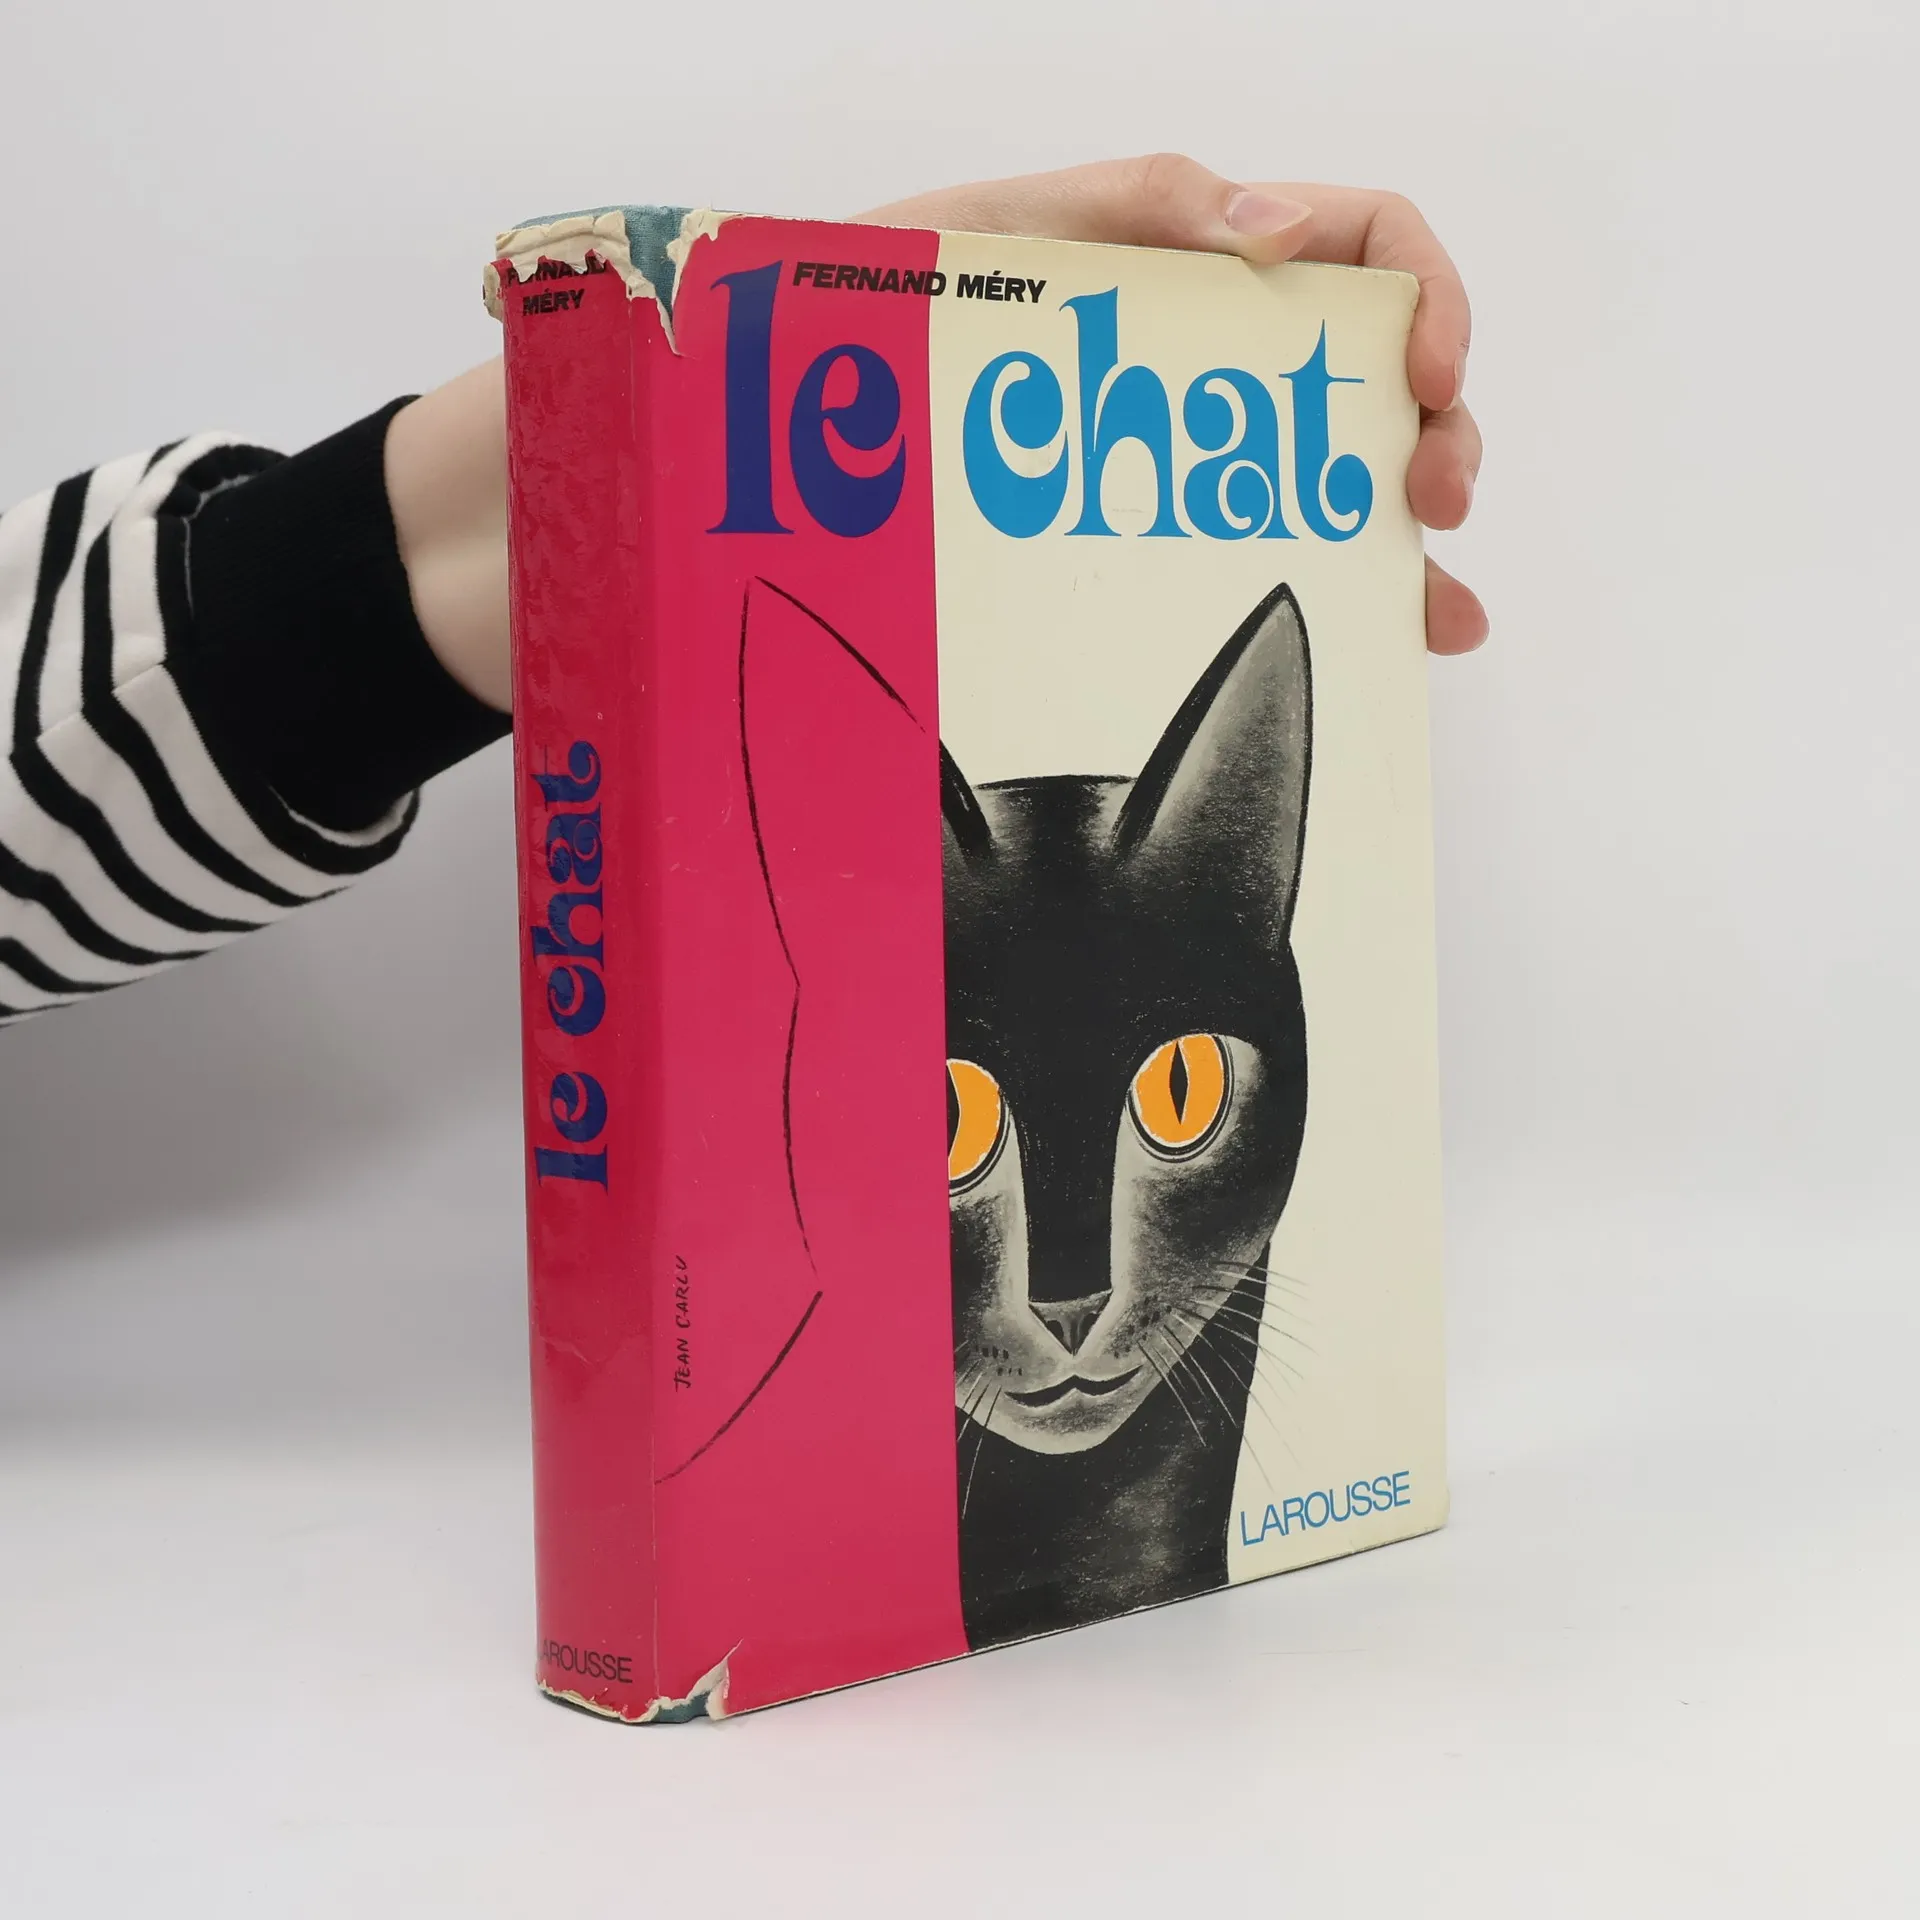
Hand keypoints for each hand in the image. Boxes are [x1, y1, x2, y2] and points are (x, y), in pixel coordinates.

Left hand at [863, 155, 1486, 654]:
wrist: (787, 409)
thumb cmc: (881, 307)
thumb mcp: (998, 232)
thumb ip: (1137, 207)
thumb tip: (1280, 229)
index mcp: (1198, 265)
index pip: (1363, 244)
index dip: (1426, 295)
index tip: (1431, 370)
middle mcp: (1217, 362)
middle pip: (1380, 377)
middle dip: (1436, 431)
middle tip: (1433, 496)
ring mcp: (1196, 457)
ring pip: (1348, 480)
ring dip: (1413, 533)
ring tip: (1439, 605)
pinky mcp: (1162, 538)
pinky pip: (1277, 558)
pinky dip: (1356, 593)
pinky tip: (1405, 632)